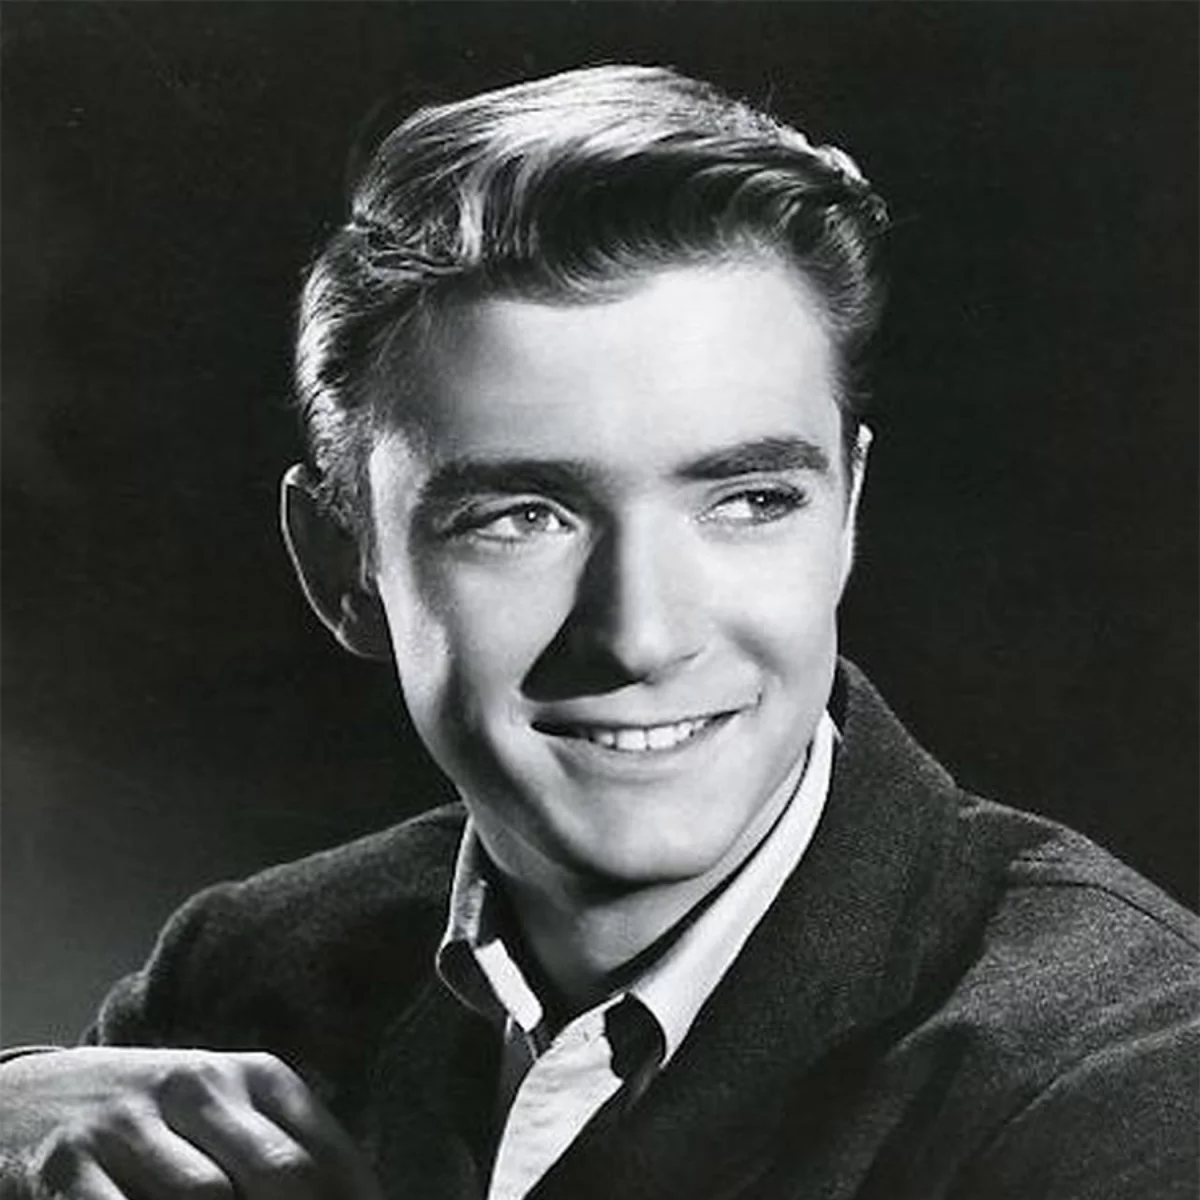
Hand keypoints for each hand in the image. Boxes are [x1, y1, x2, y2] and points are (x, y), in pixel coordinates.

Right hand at [0, 1047, 381, 1198]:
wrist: (40, 1096)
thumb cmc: (166, 1122)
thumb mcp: (234, 1119)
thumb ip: (292, 1157)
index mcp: (256, 1076)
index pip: (323, 1154)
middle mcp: (198, 1085)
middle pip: (277, 1171)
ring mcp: (130, 1122)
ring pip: (204, 1199)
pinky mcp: (65, 1163)